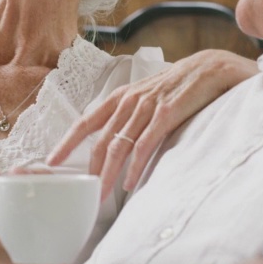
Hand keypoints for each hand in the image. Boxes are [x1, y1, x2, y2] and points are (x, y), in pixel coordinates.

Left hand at [45, 50, 256, 197]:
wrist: (211, 67)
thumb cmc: (178, 85)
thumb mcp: (146, 95)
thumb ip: (130, 115)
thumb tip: (115, 142)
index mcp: (120, 97)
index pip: (86, 122)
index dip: (67, 142)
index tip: (51, 161)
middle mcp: (128, 102)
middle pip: (101, 141)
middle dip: (91, 171)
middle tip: (83, 194)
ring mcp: (147, 107)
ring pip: (119, 146)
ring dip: (108, 174)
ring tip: (102, 196)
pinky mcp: (166, 114)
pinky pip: (144, 145)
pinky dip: (134, 166)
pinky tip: (129, 183)